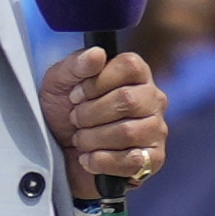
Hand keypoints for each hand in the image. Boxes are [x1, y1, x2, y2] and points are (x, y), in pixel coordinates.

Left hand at [38, 47, 168, 203]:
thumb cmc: (64, 114)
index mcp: (135, 75)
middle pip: (128, 100)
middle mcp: (153, 99)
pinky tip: (89, 159)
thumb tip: (97, 54)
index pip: (130, 66)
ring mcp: (156, 130)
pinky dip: (101, 161)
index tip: (76, 95)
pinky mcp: (153, 159)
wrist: (60, 154)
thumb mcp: (58, 84)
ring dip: (92, 139)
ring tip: (81, 140)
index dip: (97, 82)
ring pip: (128, 132)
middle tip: (76, 120)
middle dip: (90, 114)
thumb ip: (76, 65)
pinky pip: (132, 161)